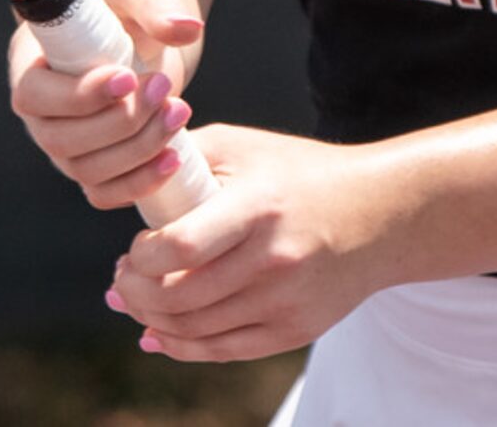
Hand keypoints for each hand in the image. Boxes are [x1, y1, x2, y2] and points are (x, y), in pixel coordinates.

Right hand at [7, 0, 204, 210]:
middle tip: (163, 89)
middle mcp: (39, 112)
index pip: (35, 94)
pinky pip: (106, 193)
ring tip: (179, 112)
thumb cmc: (123, 4)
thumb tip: (187, 28)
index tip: (128, 77)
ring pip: (86, 171)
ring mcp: (63, 146)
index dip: (79, 95)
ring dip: (137, 149)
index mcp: (29, 62)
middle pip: (60, 140)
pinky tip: (174, 158)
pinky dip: (140, 182)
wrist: (136, 31)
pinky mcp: (91, 168)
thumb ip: (155, 3)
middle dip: (118, 122)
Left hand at [107, 124, 390, 362]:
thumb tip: (132, 185)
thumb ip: (185, 159)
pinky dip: (181, 347)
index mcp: (257, 206)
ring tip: (133, 302)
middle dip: (134, 293)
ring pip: (195, 330)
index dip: (141, 255)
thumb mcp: (244, 146)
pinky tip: (157, 334)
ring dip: (151, 321)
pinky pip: (223, 351)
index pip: (180, 246)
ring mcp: (285, 301)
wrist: (377, 212)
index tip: (130, 247)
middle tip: (119, 279)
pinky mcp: (294, 331)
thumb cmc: (300, 171)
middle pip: (180, 297)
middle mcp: (272, 259)